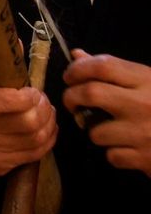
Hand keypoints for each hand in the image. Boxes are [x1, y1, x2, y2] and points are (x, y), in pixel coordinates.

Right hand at [0, 66, 55, 177]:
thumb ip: (1, 64)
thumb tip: (16, 42)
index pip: (10, 100)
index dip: (30, 95)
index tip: (32, 91)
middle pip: (29, 122)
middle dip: (44, 109)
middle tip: (42, 101)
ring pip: (36, 139)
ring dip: (48, 123)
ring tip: (44, 113)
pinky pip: (35, 154)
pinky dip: (47, 139)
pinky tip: (42, 129)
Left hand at [63, 50, 150, 173]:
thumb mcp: (147, 82)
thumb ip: (113, 70)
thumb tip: (78, 55)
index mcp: (146, 80)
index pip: (103, 65)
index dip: (77, 69)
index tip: (70, 77)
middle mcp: (144, 103)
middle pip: (90, 93)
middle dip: (72, 97)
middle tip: (73, 103)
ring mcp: (144, 132)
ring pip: (95, 131)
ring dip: (95, 132)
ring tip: (109, 130)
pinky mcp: (145, 158)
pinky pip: (112, 155)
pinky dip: (114, 153)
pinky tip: (127, 148)